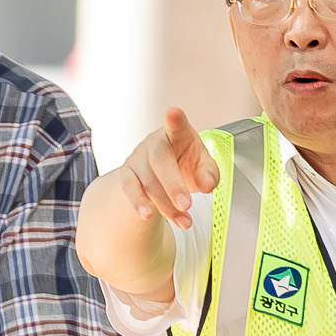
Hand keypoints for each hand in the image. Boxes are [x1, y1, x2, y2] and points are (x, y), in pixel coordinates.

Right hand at [118, 107, 219, 230]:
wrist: (161, 174)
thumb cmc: (185, 164)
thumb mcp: (202, 166)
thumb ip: (209, 174)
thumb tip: (207, 185)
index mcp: (177, 133)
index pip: (176, 125)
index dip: (175, 120)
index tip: (173, 114)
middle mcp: (154, 142)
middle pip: (159, 159)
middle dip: (173, 184)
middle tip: (187, 204)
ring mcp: (137, 158)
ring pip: (146, 180)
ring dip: (165, 204)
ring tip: (183, 221)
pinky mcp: (126, 174)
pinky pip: (128, 188)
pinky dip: (138, 203)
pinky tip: (148, 216)